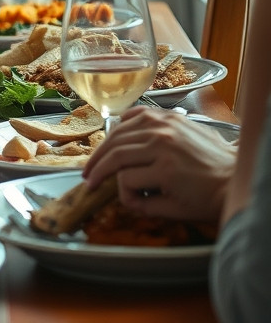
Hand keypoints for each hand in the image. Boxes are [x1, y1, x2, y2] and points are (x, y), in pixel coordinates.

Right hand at [81, 107, 234, 223]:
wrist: (236, 175)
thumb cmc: (208, 196)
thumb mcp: (175, 210)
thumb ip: (142, 205)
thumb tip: (120, 196)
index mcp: (164, 168)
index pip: (124, 178)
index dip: (120, 192)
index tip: (123, 200)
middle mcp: (162, 141)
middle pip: (116, 152)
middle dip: (98, 167)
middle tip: (88, 178)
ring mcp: (166, 125)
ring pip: (120, 132)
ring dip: (103, 147)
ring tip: (95, 160)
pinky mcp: (171, 117)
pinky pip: (137, 115)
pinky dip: (122, 123)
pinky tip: (115, 135)